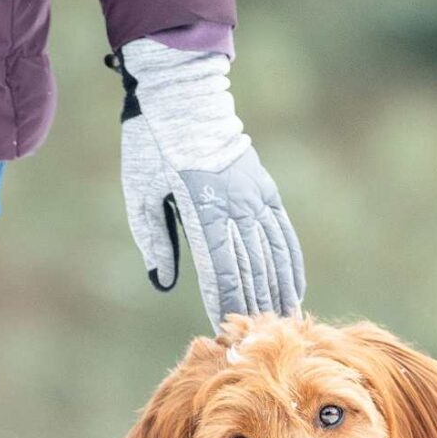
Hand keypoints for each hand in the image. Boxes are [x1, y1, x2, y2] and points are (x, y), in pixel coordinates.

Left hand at [116, 41, 305, 330]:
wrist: (184, 94)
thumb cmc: (153, 145)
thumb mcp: (141, 192)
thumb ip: (154, 239)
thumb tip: (164, 281)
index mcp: (203, 206)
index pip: (220, 267)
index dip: (224, 301)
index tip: (225, 329)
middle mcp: (236, 204)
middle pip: (251, 267)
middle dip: (254, 307)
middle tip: (259, 343)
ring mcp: (255, 196)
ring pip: (272, 254)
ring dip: (278, 293)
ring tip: (284, 326)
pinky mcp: (266, 189)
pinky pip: (284, 234)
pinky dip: (291, 265)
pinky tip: (295, 291)